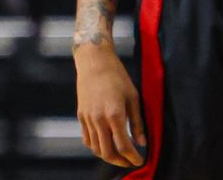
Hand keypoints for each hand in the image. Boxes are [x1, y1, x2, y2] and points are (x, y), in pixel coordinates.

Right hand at [75, 42, 145, 167]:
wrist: (94, 62)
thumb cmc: (117, 77)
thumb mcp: (133, 98)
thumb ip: (137, 122)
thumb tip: (142, 143)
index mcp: (114, 115)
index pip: (124, 146)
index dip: (133, 158)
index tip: (140, 161)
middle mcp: (99, 119)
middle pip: (107, 153)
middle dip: (120, 162)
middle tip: (130, 161)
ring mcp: (88, 118)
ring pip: (95, 148)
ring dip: (108, 156)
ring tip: (118, 154)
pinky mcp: (81, 115)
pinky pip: (87, 138)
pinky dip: (96, 146)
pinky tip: (105, 143)